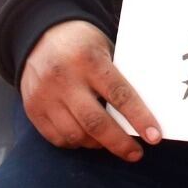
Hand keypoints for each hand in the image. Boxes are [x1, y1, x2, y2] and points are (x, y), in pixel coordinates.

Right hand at [18, 19, 160, 161]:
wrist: (39, 35)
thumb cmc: (83, 44)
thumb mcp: (104, 49)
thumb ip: (117, 77)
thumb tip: (141, 112)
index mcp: (89, 61)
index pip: (119, 95)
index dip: (139, 118)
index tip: (154, 137)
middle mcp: (65, 80)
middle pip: (95, 122)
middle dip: (119, 143)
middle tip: (136, 153)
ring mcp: (45, 96)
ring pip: (75, 134)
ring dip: (97, 144)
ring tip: (111, 143)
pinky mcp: (32, 108)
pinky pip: (56, 138)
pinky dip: (75, 143)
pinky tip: (87, 138)